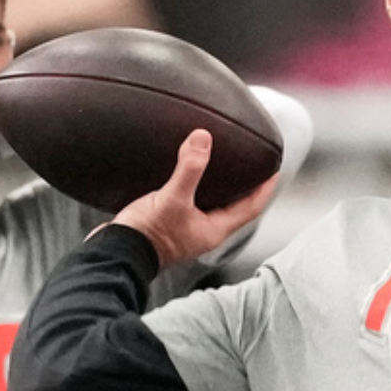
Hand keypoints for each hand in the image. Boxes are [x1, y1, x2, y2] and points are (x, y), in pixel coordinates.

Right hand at [112, 130, 278, 270]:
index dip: (265, 188)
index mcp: (214, 230)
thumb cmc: (147, 234)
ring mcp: (187, 231)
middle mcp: (204, 232)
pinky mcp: (169, 226)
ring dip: (220, 187)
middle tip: (252, 165)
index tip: (274, 169)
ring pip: (213, 205)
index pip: (251, 208)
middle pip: (235, 207)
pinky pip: (192, 204)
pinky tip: (188, 177)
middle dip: (245, 187)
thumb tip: (203, 138)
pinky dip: (197, 189)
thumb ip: (189, 169)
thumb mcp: (173, 198)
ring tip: (223, 167)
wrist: (116, 252)